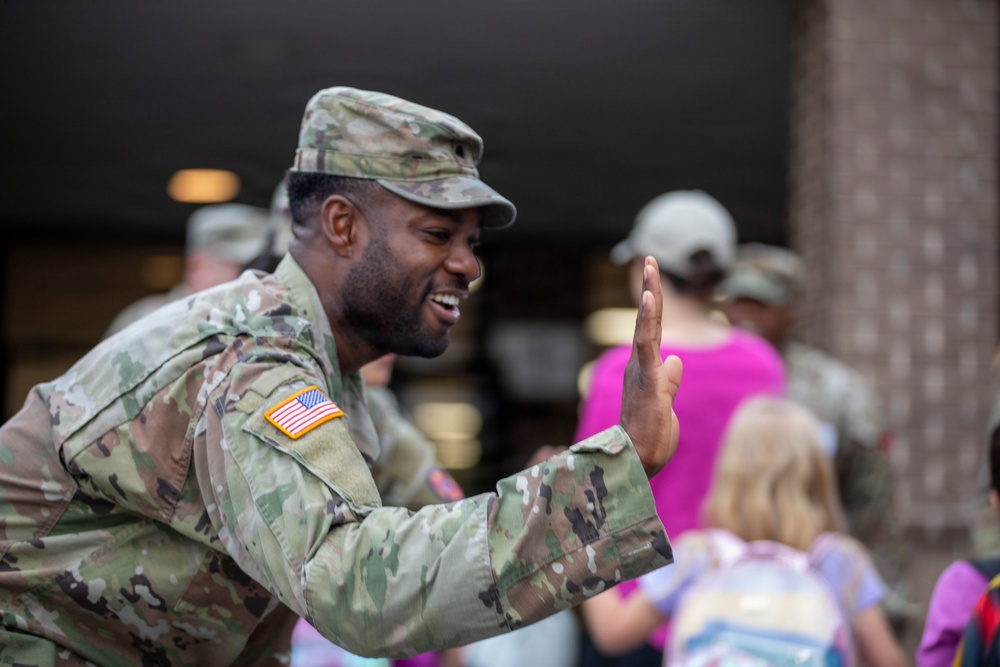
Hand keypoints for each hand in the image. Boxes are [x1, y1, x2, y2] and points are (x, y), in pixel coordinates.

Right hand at [619, 257, 682, 477]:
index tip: (653, 276)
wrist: (638, 462)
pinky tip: (649, 298)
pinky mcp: (646, 378)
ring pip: (647, 325)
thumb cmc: (649, 438)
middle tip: (650, 257)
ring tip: (650, 267)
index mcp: (647, 368)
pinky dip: (646, 318)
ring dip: (649, 295)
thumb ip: (671, 381)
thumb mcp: (666, 404)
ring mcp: (642, 370)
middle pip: (649, 319)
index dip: (655, 303)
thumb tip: (678, 361)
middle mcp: (640, 364)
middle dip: (650, 286)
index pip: (654, 330)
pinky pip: (646, 343)